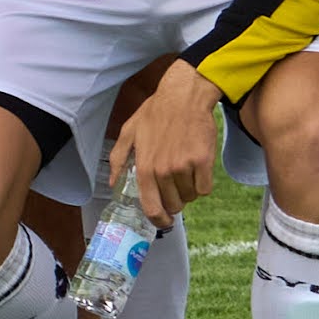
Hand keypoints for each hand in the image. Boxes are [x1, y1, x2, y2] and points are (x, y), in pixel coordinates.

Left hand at [105, 60, 223, 229]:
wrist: (184, 97)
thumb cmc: (156, 113)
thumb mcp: (129, 132)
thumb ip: (118, 159)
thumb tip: (113, 183)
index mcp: (144, 166)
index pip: (151, 207)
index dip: (158, 220)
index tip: (164, 221)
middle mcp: (163, 171)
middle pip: (174, 205)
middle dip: (175, 199)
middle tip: (175, 183)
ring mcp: (184, 167)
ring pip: (191, 197)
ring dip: (189, 188)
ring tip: (185, 167)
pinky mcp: (203, 162)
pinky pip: (205, 188)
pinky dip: (203, 182)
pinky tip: (197, 167)